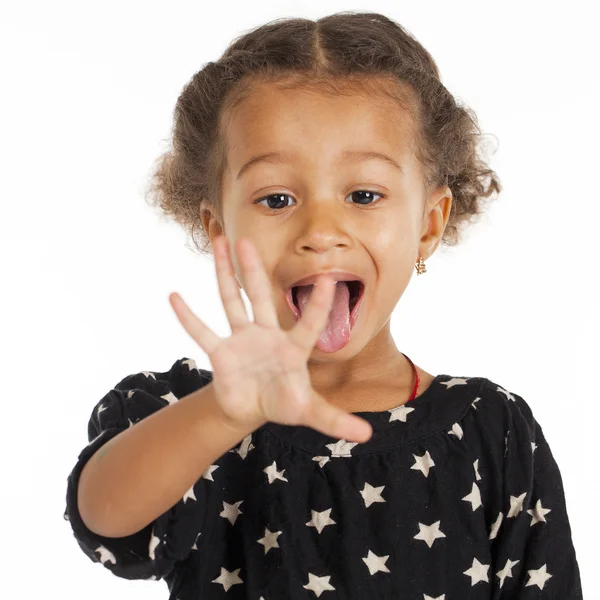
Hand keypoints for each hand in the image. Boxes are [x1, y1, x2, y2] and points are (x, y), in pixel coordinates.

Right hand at [168, 235, 372, 442]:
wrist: (253, 408)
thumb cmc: (284, 402)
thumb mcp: (310, 411)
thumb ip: (335, 419)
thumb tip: (366, 435)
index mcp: (293, 347)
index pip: (309, 323)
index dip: (320, 305)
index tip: (330, 280)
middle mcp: (267, 335)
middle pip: (260, 296)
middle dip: (254, 270)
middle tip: (247, 241)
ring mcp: (242, 340)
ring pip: (231, 301)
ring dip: (224, 275)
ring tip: (219, 243)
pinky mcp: (220, 353)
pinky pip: (202, 332)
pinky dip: (189, 317)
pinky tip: (174, 297)